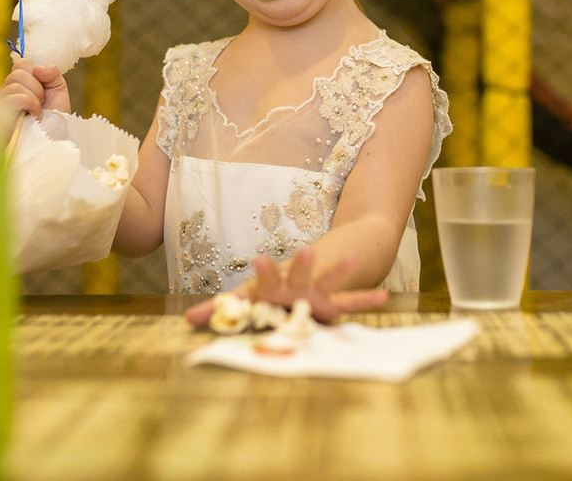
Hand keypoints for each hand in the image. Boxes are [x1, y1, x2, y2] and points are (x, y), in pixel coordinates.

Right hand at [0, 58, 71, 118]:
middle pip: (17, 74)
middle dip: (37, 88)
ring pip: (14, 86)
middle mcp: (7, 90)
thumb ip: (52, 72)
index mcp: (19, 81)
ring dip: (34, 98)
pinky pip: (11, 99)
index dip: (36, 73)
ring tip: (38, 110)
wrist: (54, 136)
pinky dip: (28, 104)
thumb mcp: (58, 88)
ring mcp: (1, 103)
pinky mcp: (0, 116)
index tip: (45, 87)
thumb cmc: (54, 115)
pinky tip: (34, 115)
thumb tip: (37, 68)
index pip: (21, 64)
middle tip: (42, 102)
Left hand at [185, 247, 388, 326]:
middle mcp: (292, 285)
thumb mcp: (243, 300)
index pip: (255, 286)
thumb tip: (188, 319)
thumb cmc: (267, 293)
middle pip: (292, 276)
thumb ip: (221, 309)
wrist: (303, 272)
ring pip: (326, 282)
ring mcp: (315, 292)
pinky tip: (383, 298)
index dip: (254, 279)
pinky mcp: (331, 304)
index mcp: (268, 287)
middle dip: (297, 268)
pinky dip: (364, 301)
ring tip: (352, 261)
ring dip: (337, 272)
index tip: (255, 264)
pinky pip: (349, 304)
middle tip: (306, 253)